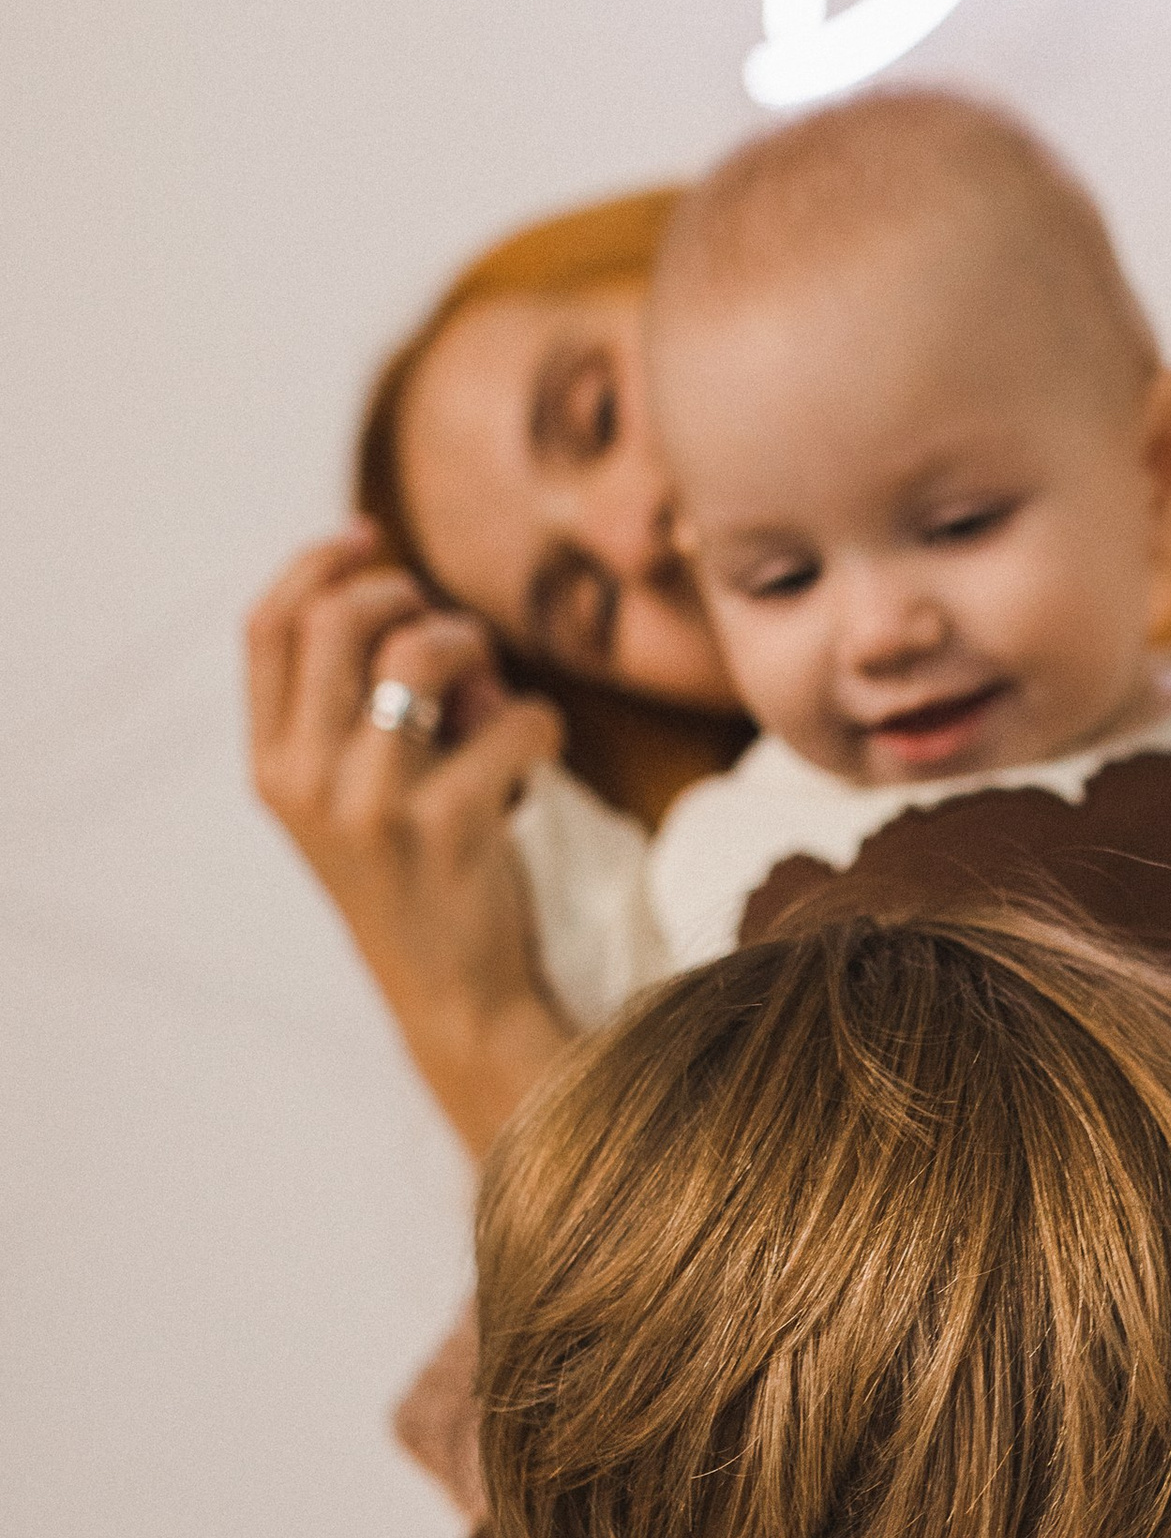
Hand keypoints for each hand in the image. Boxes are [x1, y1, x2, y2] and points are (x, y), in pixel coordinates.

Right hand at [245, 526, 573, 1154]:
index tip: (373, 540)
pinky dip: (537, 720)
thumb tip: (409, 598)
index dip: (319, 564)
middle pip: (338, 619)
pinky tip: (536, 747)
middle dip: (406, 597)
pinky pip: (511, 719)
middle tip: (451, 630)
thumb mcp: (348, 796)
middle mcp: (303, 781)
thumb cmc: (415, 877)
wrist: (454, 997)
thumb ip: (351, 705)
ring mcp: (371, 806)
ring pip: (418, 655)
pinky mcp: (449, 827)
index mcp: (269, 765)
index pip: (266, 625)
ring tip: (492, 689)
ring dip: (470, 646)